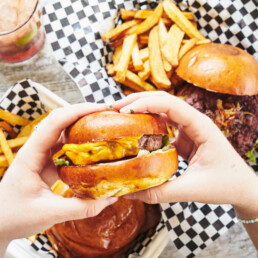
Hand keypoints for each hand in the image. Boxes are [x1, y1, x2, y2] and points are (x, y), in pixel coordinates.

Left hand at [0, 103, 116, 253]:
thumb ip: (81, 207)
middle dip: (82, 114)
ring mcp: (41, 156)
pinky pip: (65, 149)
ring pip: (63, 133)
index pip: (54, 123)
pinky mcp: (46, 164)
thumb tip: (110, 198)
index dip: (77, 111)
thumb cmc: (14, 217)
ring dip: (81, 127)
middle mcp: (36, 150)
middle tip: (105, 115)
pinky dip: (79, 145)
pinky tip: (92, 149)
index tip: (99, 109)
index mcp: (31, 155)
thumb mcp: (48, 213)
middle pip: (60, 121)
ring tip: (102, 127)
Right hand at [113, 92, 257, 209]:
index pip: (172, 105)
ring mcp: (188, 128)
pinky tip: (133, 129)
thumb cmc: (225, 184)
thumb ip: (160, 192)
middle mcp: (194, 122)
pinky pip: (162, 125)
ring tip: (120, 114)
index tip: (125, 110)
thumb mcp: (191, 190)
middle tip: (115, 107)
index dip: (147, 103)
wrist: (241, 186)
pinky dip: (147, 123)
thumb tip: (129, 192)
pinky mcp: (183, 137)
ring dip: (141, 108)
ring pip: (162, 110)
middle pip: (164, 100)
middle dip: (139, 100)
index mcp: (201, 126)